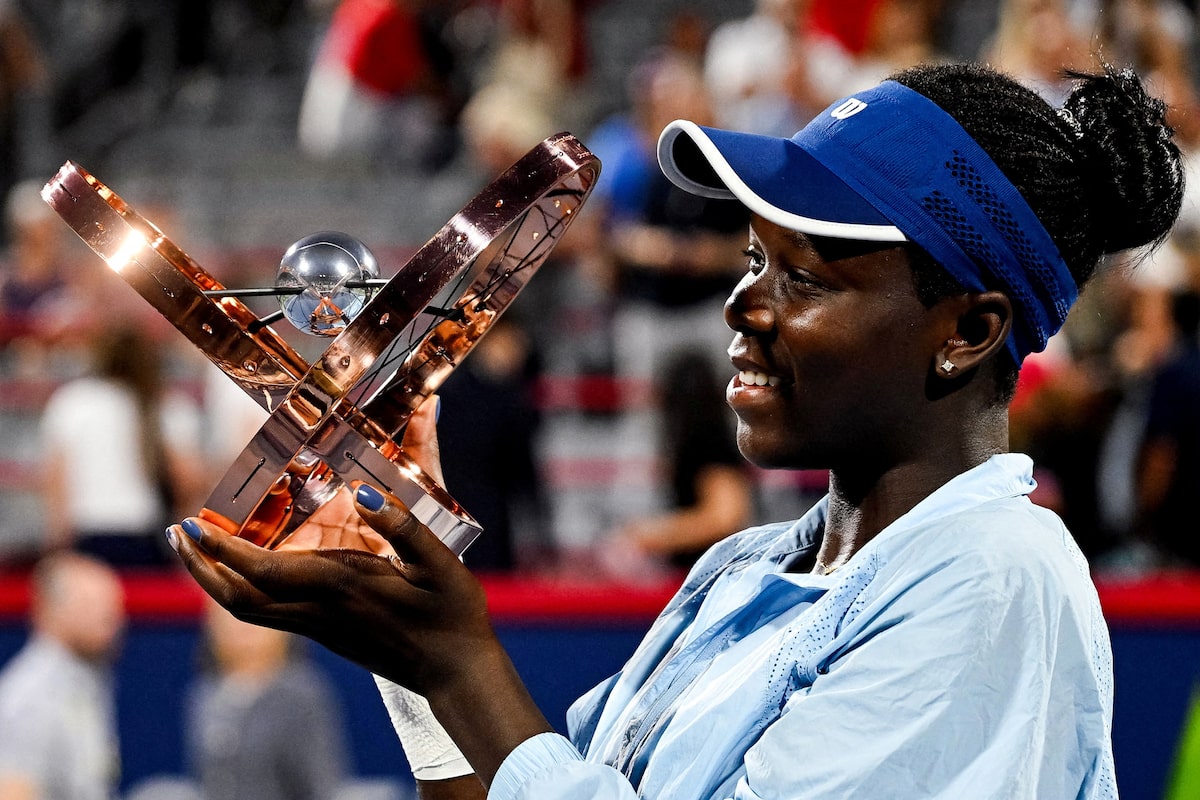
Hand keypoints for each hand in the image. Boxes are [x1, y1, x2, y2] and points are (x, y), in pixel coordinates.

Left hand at [171, 479, 492, 695]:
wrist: (456, 671)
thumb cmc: (453, 614)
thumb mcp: (440, 562)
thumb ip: (401, 525)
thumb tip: (363, 494)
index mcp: (343, 588)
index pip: (264, 571)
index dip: (223, 549)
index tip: (193, 524)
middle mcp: (321, 611)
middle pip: (238, 598)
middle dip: (200, 567)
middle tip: (176, 533)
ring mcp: (320, 627)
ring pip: (247, 611)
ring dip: (214, 580)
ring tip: (197, 548)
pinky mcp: (326, 634)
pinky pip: (267, 613)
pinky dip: (242, 589)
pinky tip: (245, 568)